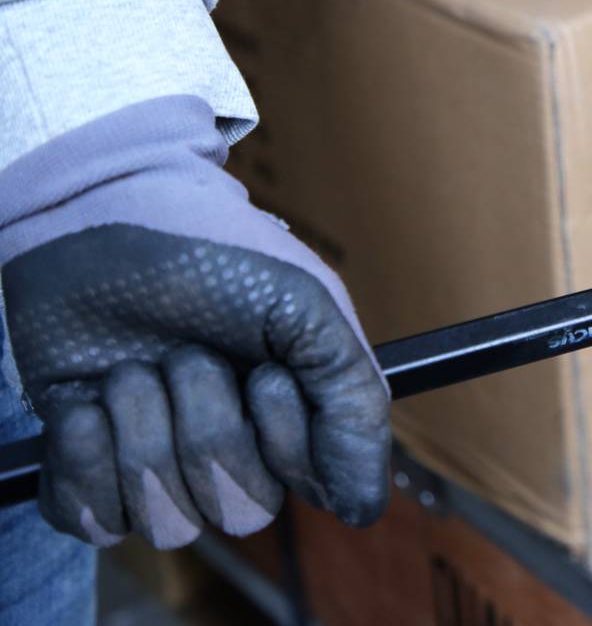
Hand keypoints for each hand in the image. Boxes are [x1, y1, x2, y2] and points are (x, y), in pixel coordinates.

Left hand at [0, 97, 389, 547]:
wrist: (97, 214)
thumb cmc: (213, 251)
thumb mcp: (308, 310)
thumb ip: (353, 406)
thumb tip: (364, 510)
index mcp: (291, 416)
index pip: (305, 488)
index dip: (281, 440)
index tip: (263, 375)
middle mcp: (230, 448)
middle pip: (236, 511)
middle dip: (208, 426)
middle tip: (189, 354)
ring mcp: (155, 461)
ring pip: (164, 520)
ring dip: (142, 430)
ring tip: (133, 366)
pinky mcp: (84, 466)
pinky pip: (92, 519)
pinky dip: (84, 455)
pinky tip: (87, 402)